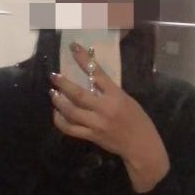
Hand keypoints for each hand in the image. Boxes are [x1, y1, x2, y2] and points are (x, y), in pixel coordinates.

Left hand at [49, 41, 169, 192]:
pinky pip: (70, 129)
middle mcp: (105, 109)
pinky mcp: (91, 136)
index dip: (84, 60)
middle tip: (53, 75)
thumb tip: (92, 80)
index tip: (73, 48)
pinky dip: (60, 121)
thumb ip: (110, 92)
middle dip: (63, 83)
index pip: (98, 74)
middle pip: (78, 94)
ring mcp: (97, 124)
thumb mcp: (127, 100)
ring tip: (53, 92)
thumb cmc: (138, 120)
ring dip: (58, 101)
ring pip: (71, 112)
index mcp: (117, 96)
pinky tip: (56, 113)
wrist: (141, 146)